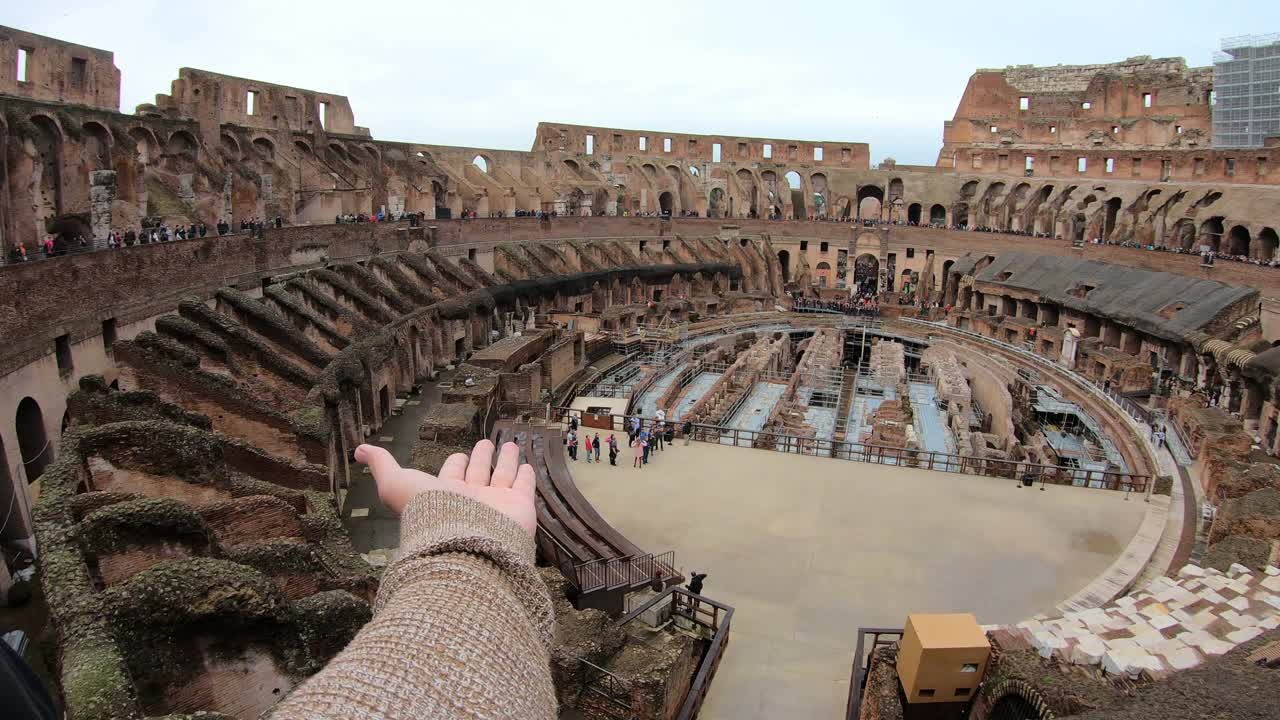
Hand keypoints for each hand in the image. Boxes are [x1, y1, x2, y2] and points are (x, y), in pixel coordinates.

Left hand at [355, 439, 536, 535]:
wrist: (465, 543)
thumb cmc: (430, 515)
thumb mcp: (397, 485)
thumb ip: (383, 466)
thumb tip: (359, 450)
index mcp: (445, 494)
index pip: (451, 473)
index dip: (455, 462)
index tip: (459, 454)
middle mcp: (471, 499)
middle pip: (477, 472)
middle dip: (481, 457)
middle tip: (485, 444)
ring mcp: (496, 503)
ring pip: (502, 475)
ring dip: (506, 460)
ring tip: (510, 445)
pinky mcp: (519, 507)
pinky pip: (523, 487)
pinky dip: (525, 476)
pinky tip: (526, 466)